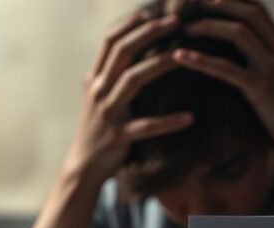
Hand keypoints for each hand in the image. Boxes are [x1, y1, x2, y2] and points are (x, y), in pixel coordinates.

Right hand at [62, 11, 193, 185]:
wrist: (84, 165)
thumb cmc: (98, 128)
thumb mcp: (99, 97)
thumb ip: (111, 74)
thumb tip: (135, 48)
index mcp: (95, 79)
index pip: (109, 42)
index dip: (129, 24)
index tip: (151, 11)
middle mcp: (99, 91)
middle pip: (123, 52)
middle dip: (149, 33)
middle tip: (176, 21)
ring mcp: (107, 113)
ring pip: (133, 80)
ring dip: (160, 64)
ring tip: (184, 56)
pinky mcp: (118, 136)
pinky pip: (146, 127)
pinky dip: (168, 122)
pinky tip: (190, 118)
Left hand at [172, 0, 273, 154]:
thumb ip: (273, 63)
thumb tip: (256, 59)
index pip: (258, 10)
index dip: (233, 0)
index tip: (207, 1)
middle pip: (249, 13)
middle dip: (218, 4)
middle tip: (190, 4)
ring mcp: (271, 68)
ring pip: (239, 33)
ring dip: (208, 26)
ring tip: (183, 28)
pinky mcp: (261, 89)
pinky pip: (228, 70)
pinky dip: (201, 61)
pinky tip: (180, 57)